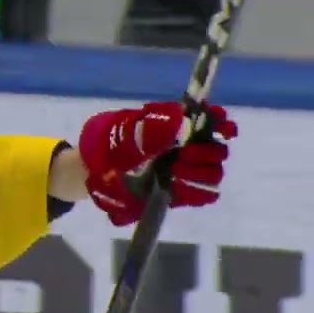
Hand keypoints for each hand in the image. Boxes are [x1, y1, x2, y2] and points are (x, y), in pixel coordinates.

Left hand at [76, 101, 237, 225]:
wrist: (91, 171)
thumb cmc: (110, 143)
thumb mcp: (126, 127)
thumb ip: (153, 124)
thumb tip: (182, 116)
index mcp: (178, 129)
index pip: (212, 123)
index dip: (221, 124)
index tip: (222, 127)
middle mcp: (186, 150)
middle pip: (217, 152)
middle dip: (206, 152)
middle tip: (184, 154)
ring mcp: (183, 173)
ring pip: (213, 175)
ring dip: (200, 172)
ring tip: (176, 171)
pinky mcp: (177, 194)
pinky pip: (201, 196)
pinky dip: (195, 192)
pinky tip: (177, 185)